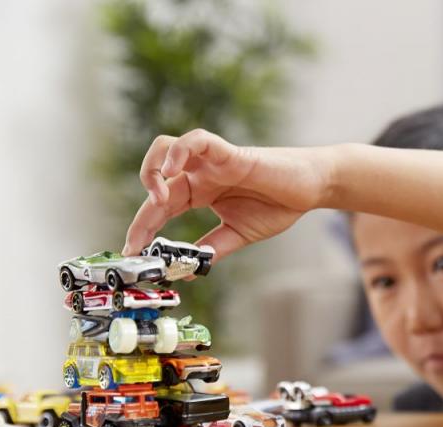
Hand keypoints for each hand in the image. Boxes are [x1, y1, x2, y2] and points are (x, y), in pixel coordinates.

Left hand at [123, 129, 331, 259]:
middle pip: (156, 179)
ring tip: (160, 199)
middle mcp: (200, 174)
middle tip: (142, 237)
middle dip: (143, 210)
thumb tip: (188, 271)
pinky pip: (195, 140)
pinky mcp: (229, 152)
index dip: (143, 227)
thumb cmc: (278, 206)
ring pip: (165, 147)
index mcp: (200, 192)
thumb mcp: (237, 234)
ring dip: (152, 171)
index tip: (133, 250)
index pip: (161, 207)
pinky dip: (178, 151)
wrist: (310, 191)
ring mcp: (212, 160)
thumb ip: (213, 249)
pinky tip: (173, 172)